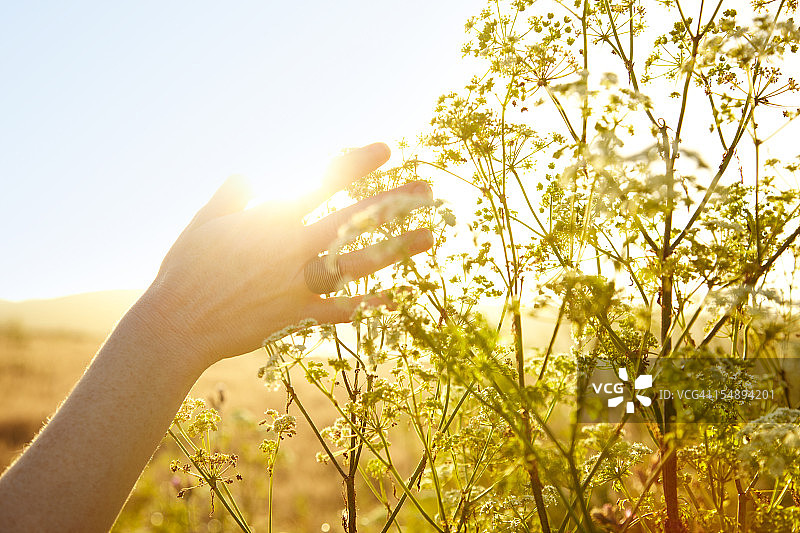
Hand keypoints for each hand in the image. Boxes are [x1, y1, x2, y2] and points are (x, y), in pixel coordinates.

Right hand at [133, 142, 432, 368]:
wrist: (177, 325)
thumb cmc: (185, 270)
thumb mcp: (204, 222)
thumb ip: (231, 195)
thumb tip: (246, 172)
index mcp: (271, 219)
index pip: (323, 182)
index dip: (357, 163)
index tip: (386, 149)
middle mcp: (293, 248)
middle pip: (355, 219)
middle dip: (394, 202)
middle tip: (428, 191)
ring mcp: (299, 283)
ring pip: (359, 262)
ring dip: (398, 249)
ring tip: (431, 238)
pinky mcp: (298, 315)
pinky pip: (342, 310)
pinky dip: (369, 304)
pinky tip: (397, 297)